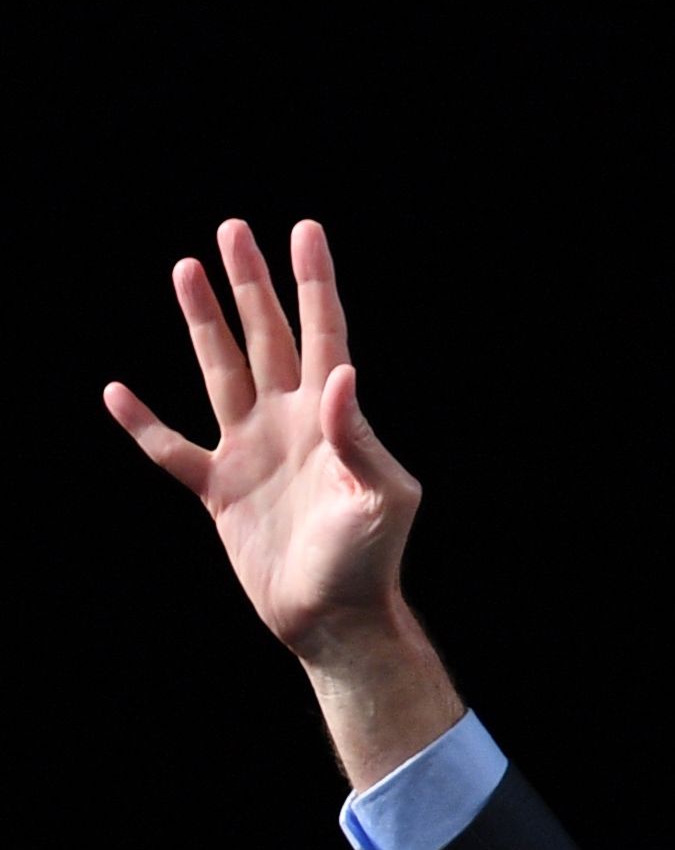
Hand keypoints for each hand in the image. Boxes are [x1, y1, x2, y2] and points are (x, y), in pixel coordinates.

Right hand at [105, 217, 462, 782]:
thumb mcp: (381, 499)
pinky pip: (172, 450)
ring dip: (202, 324)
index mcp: (335, 420)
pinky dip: (143, 424)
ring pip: (221, 372)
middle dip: (251, 284)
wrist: (335, 620)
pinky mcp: (220, 491)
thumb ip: (361, 439)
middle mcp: (293, 425)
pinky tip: (117, 392)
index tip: (304, 230)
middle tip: (232, 229)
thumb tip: (344, 376)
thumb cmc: (369, 562)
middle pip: (267, 337)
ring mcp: (253, 452)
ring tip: (184, 269)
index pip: (324, 335)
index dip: (313, 284)